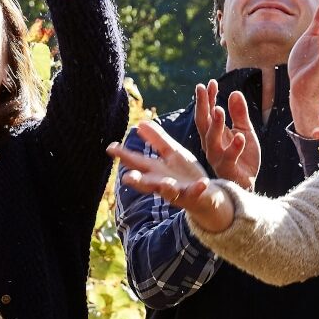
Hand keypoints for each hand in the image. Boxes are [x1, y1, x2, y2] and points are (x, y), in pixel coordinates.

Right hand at [108, 120, 235, 232]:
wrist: (207, 195)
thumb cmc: (184, 174)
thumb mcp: (171, 153)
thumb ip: (156, 139)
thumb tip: (140, 123)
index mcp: (157, 171)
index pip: (137, 162)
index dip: (124, 155)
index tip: (110, 148)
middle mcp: (164, 183)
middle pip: (148, 182)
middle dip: (138, 180)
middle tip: (127, 178)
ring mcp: (180, 191)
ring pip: (170, 191)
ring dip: (166, 187)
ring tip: (165, 183)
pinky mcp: (197, 195)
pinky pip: (197, 192)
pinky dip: (198, 188)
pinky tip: (203, 182)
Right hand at [194, 81, 259, 189]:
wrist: (248, 182)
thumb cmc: (243, 156)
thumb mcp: (244, 130)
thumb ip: (239, 113)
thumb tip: (234, 92)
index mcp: (214, 134)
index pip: (207, 113)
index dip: (207, 98)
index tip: (210, 83)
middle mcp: (211, 144)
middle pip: (203, 123)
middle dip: (202, 105)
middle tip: (203, 89)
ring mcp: (218, 157)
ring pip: (212, 140)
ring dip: (216, 125)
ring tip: (219, 110)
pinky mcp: (229, 168)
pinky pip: (230, 157)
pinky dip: (235, 147)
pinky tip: (241, 136)